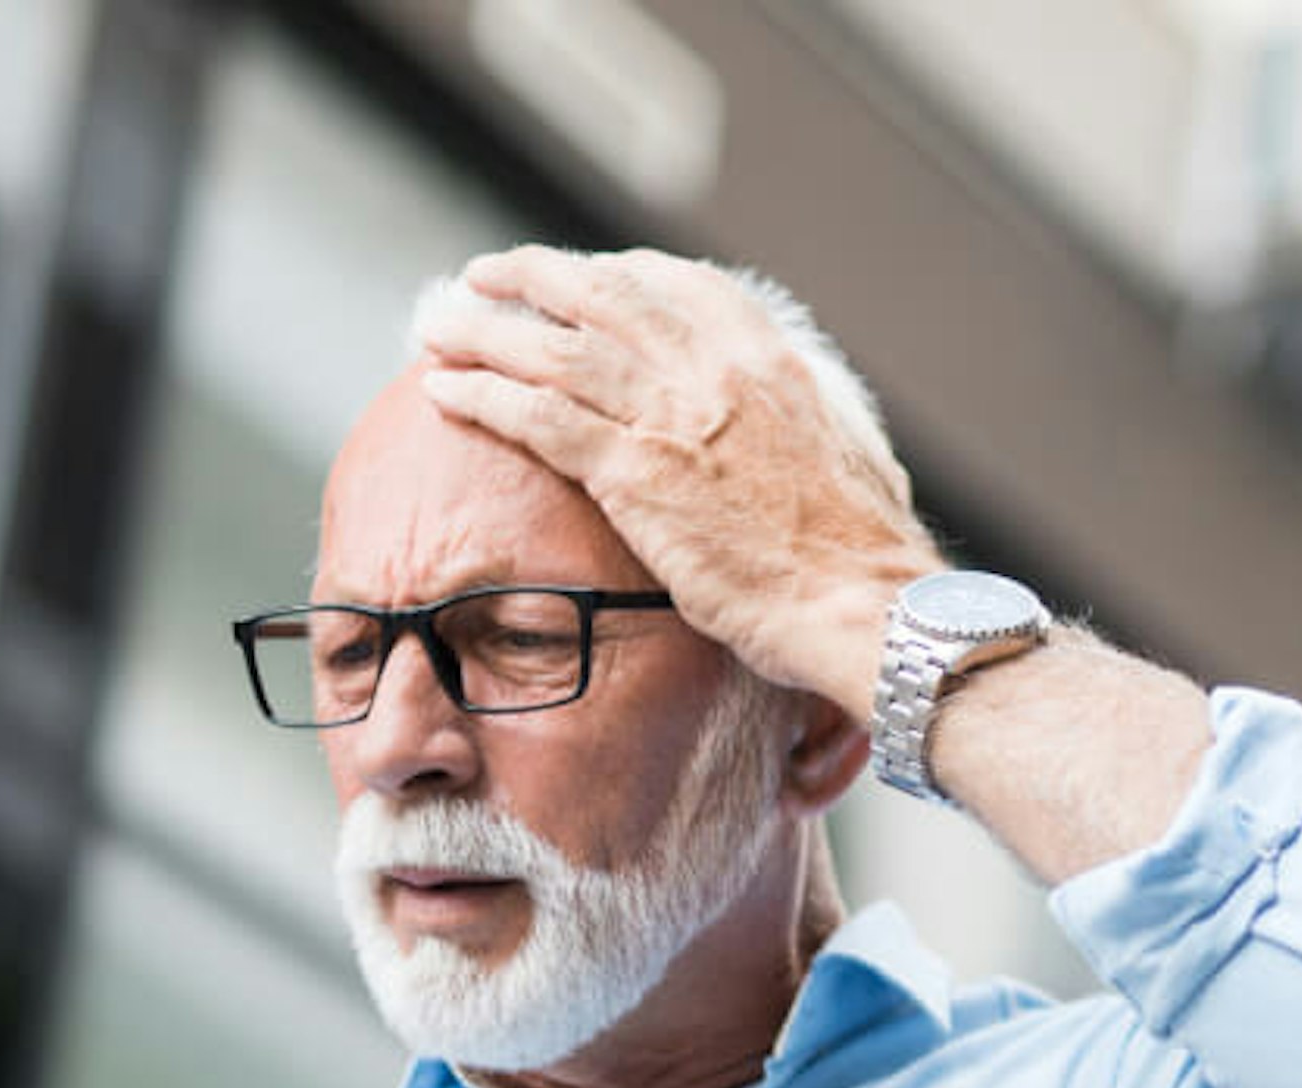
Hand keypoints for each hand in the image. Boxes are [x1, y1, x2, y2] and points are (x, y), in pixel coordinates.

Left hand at [416, 247, 941, 716]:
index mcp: (767, 357)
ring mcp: (670, 413)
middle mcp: (713, 366)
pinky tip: (443, 390)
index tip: (579, 277)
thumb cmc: (862, 556)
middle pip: (600, 294)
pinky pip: (537, 415)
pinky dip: (483, 395)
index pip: (675, 283)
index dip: (614, 273)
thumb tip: (811, 436)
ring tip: (437, 325)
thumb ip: (808, 426)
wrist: (864, 600)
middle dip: (531, 277)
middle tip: (484, 277)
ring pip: (553, 346)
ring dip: (484, 330)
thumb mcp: (847, 456)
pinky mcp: (635, 471)